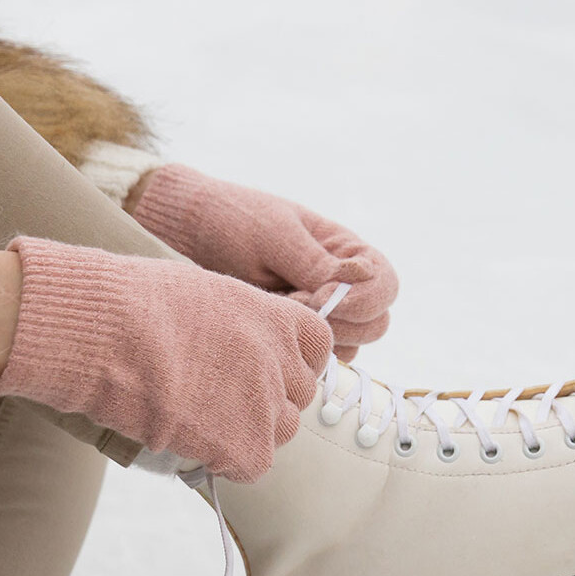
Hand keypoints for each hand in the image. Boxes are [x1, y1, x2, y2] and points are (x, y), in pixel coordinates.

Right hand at [0, 237, 331, 481]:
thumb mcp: (203, 294)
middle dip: (267, 400)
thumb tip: (233, 343)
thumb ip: (237, 323)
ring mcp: (269, 406)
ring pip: (280, 433)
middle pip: (298, 396)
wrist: (107, 334)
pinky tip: (189, 441)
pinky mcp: (247, 447)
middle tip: (219, 399)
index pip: (317, 349)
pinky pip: (251, 467)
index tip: (265, 370)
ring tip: (198, 419)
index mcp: (278, 317)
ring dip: (247, 433)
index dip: (292, 363)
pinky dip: (224, 462)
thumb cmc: (135, 304)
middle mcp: (284, 361)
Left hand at [128, 165, 398, 359]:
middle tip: (294, 303)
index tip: (323, 297)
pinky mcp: (296, 332)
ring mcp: (321, 312)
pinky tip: (269, 323)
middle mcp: (342, 284)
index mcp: (346, 251)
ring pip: (350, 346)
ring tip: (276, 308)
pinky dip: (299, 346)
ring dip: (319, 336)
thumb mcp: (275, 235)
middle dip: (341, 322)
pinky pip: (317, 355)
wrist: (188, 233)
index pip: (386, 285)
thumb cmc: (233, 220)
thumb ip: (315, 263)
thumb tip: (358, 280)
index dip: (365, 299)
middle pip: (376, 323)